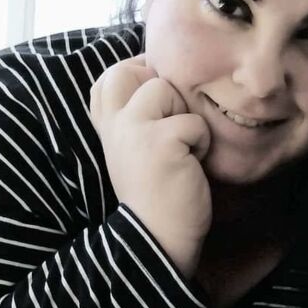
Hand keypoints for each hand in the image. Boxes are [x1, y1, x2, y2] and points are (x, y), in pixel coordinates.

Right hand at [89, 54, 213, 261]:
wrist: (159, 237)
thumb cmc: (156, 193)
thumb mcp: (134, 149)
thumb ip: (135, 116)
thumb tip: (159, 76)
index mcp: (106, 125)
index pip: (109, 76)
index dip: (137, 77)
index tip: (156, 105)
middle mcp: (114, 123)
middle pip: (130, 70)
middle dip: (159, 88)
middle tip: (170, 124)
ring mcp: (133, 129)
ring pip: (165, 88)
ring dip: (184, 118)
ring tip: (182, 150)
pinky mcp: (161, 141)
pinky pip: (194, 122)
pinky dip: (201, 143)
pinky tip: (190, 166)